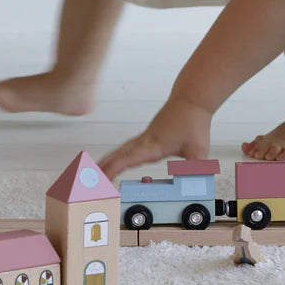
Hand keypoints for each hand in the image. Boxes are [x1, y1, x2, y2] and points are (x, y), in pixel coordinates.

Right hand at [98, 98, 212, 180]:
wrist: (190, 101)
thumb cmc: (192, 122)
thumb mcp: (198, 150)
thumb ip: (196, 169)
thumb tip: (193, 184)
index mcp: (152, 146)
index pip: (126, 160)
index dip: (111, 171)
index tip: (99, 180)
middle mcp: (143, 142)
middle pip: (116, 156)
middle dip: (100, 170)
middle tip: (86, 182)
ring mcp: (143, 139)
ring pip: (119, 152)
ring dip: (105, 163)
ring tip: (92, 175)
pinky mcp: (146, 137)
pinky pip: (125, 149)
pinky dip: (115, 157)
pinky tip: (113, 162)